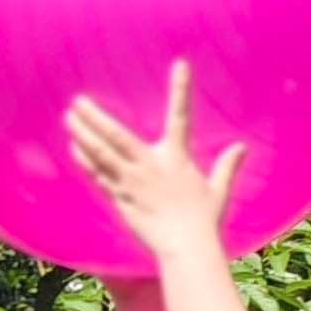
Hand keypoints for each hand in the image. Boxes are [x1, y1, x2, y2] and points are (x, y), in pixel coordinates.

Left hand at [68, 61, 243, 264]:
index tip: (181, 64)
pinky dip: (86, 159)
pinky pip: (99, 174)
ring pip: (102, 152)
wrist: (187, 247)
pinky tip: (75, 147)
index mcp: (177, 157)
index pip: (181, 115)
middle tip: (78, 101)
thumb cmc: (205, 220)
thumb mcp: (219, 190)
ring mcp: (132, 181)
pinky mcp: (122, 197)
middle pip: (117, 135)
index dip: (182, 88)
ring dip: (84, 134)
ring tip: (69, 118)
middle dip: (96, 117)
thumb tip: (241, 148)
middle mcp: (151, 165)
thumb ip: (227, 166)